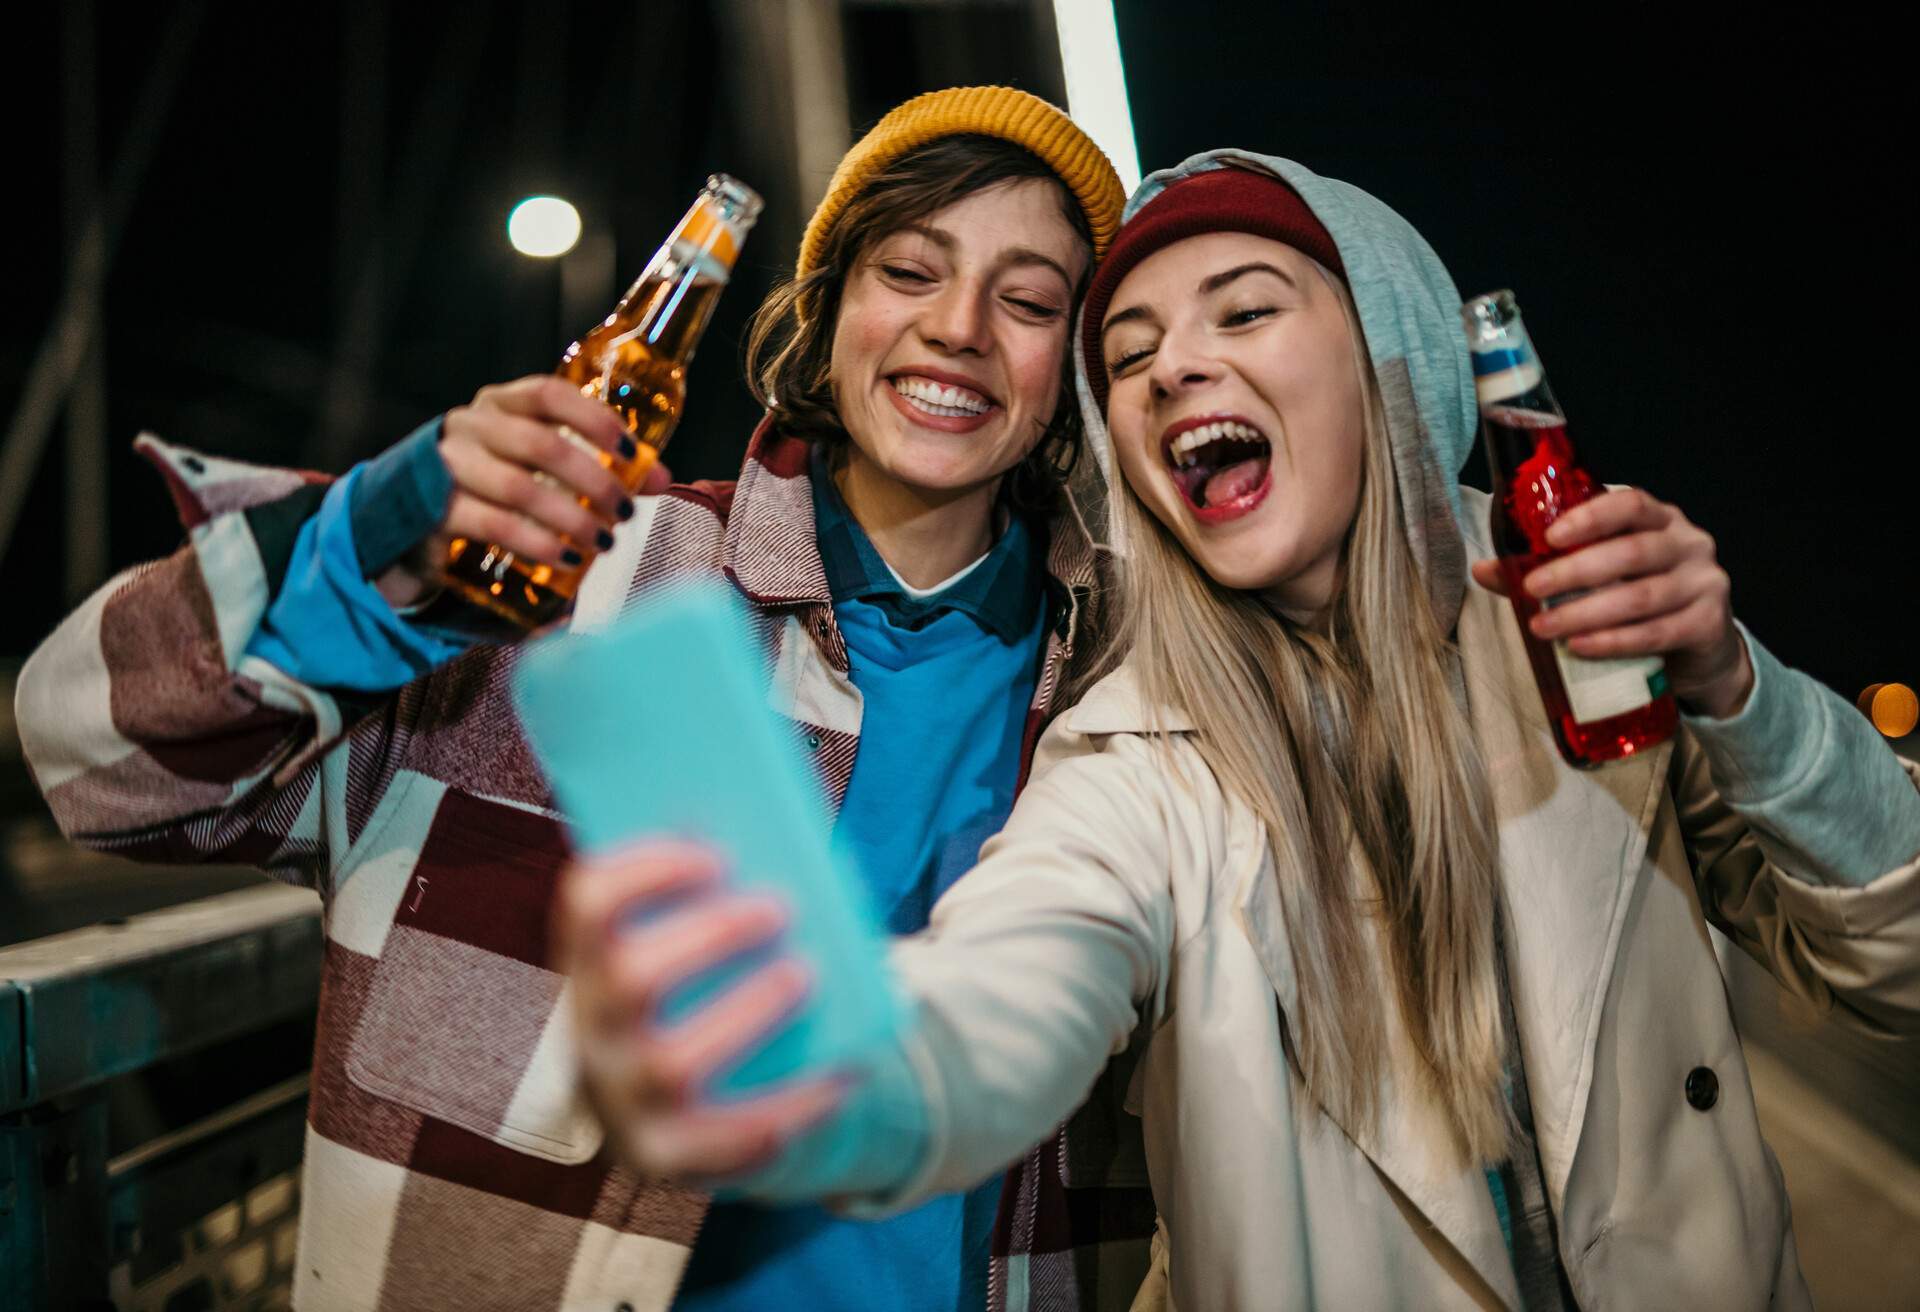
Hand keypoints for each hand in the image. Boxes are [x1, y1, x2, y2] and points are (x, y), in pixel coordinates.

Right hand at [377, 376, 673, 606]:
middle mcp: (470, 426)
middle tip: (624, 511)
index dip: (594, 419)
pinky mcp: (435, 510)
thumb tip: (660, 477)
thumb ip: (596, 466)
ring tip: (602, 542)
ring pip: (520, 488)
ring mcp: (447, 466)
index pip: (549, 393)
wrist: (411, 520)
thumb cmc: (489, 485)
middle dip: (593, 481)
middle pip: (542, 445)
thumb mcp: (538, 468)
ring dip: (570, 519)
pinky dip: (538, 544)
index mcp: (499, 404)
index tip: (630, 452)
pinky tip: (566, 559)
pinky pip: (495, 525)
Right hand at [551, 841, 844, 1181]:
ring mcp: (621, 1100)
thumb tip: (780, 848)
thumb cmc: (694, 995)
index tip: (717, 852)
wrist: (667, 1110)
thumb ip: (713, 901)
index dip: (644, 870)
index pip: (587, 904)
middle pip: (630, 978)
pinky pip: (724, 1142)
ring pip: (670, 1064)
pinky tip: (842, 1073)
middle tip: (781, 907)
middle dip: (708, 937)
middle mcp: (591, 1031)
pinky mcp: (661, 1157)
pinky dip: (790, 1105)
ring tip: (807, 975)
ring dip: (745, 1013)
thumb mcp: (684, 947)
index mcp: (589, 962)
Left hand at [1471, 486, 1753, 717]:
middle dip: (1575, 572)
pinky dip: (1613, 642)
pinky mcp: (1709, 624)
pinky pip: (1656, 633)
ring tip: (1544, 627)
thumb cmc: (1640, 600)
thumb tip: (1483, 570)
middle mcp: (1689, 543)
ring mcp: (1705, 582)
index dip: (1591, 517)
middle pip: (1631, 552)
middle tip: (1531, 590)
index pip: (1630, 503)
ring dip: (1585, 613)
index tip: (1550, 537)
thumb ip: (1547, 568)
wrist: (1699, 649)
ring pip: (1640, 596)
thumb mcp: (1600, 577)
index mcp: (1660, 519)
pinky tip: (1580, 647)